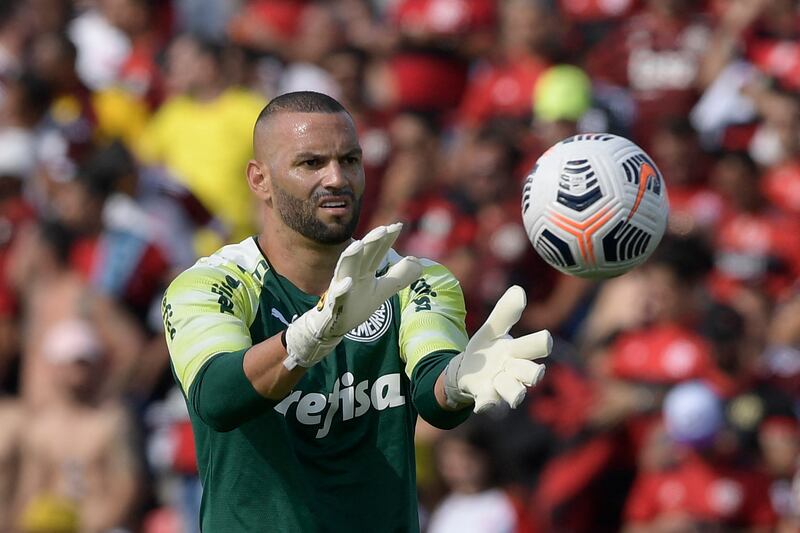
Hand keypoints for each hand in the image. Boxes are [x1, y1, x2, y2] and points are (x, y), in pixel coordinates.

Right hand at [284, 223, 422, 368]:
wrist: (334, 324)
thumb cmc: (357, 304)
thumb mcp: (382, 290)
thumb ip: (398, 276)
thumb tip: (418, 262)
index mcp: (364, 270)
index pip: (376, 252)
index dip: (386, 239)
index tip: (398, 226)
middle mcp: (352, 274)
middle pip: (362, 255)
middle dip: (371, 241)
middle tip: (383, 229)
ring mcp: (342, 287)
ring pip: (345, 268)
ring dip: (351, 256)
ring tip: (359, 244)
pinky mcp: (335, 303)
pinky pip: (337, 295)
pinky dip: (342, 288)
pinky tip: (348, 282)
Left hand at [444, 286, 550, 412]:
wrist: (467, 372)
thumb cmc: (488, 350)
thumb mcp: (492, 330)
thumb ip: (505, 313)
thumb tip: (518, 289)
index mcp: (518, 351)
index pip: (535, 346)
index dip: (541, 343)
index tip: (546, 339)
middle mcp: (515, 371)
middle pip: (531, 373)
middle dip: (533, 373)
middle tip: (537, 372)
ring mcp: (501, 386)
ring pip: (514, 392)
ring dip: (515, 392)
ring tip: (517, 397)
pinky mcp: (485, 397)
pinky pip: (489, 402)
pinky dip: (487, 403)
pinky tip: (481, 405)